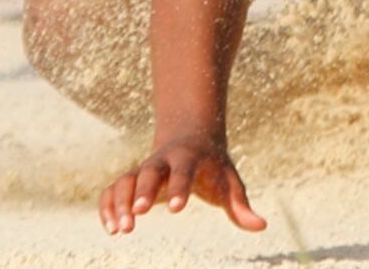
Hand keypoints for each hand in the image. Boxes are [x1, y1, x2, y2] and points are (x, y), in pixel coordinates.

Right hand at [98, 131, 266, 234]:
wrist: (192, 138)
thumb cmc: (214, 167)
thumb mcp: (230, 182)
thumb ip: (241, 205)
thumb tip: (262, 226)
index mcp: (190, 158)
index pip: (185, 171)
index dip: (180, 188)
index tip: (176, 209)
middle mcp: (163, 161)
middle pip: (150, 171)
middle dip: (143, 191)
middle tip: (138, 215)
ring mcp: (144, 169)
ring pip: (125, 180)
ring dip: (120, 203)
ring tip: (121, 230)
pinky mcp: (130, 180)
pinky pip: (111, 190)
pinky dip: (107, 206)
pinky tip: (110, 228)